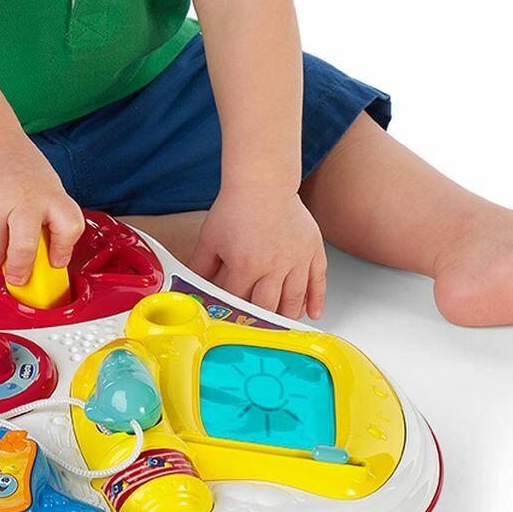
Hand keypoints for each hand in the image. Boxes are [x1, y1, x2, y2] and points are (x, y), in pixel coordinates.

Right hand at [0, 135, 86, 285]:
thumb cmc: (18, 170)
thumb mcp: (45, 188)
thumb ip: (49, 220)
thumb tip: (46, 262)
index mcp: (50, 194)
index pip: (69, 227)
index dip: (63, 251)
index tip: (55, 260)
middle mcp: (23, 198)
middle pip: (24, 250)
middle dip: (19, 271)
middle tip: (17, 275)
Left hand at [190, 187, 326, 319]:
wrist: (262, 183)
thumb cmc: (237, 207)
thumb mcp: (210, 239)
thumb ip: (201, 267)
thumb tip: (194, 287)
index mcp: (246, 265)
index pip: (238, 300)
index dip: (233, 313)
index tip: (232, 320)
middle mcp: (274, 266)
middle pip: (268, 307)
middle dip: (261, 321)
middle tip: (258, 328)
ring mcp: (296, 259)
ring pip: (294, 300)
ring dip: (287, 316)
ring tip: (281, 324)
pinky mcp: (312, 251)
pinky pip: (318, 281)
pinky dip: (317, 300)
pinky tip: (313, 313)